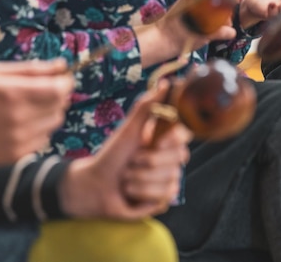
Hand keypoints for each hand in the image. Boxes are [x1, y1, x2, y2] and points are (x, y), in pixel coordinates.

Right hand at [0, 59, 73, 166]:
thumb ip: (32, 69)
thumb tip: (62, 65)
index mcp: (13, 93)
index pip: (59, 88)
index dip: (65, 82)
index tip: (61, 79)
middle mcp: (19, 117)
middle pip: (61, 104)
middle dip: (58, 95)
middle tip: (43, 92)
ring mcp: (21, 138)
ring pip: (56, 121)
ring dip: (50, 112)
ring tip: (30, 109)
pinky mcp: (21, 153)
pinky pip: (46, 137)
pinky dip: (41, 129)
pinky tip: (23, 125)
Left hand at [61, 81, 191, 219]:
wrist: (95, 186)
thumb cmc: (111, 155)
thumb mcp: (129, 129)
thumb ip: (147, 106)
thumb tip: (166, 83)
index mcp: (164, 139)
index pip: (185, 135)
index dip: (174, 140)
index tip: (157, 142)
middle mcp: (170, 158)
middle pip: (177, 159)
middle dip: (148, 162)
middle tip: (131, 162)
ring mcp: (168, 179)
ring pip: (169, 178)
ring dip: (141, 179)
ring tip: (127, 179)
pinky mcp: (163, 198)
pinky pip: (164, 195)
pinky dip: (142, 193)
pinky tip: (131, 192)